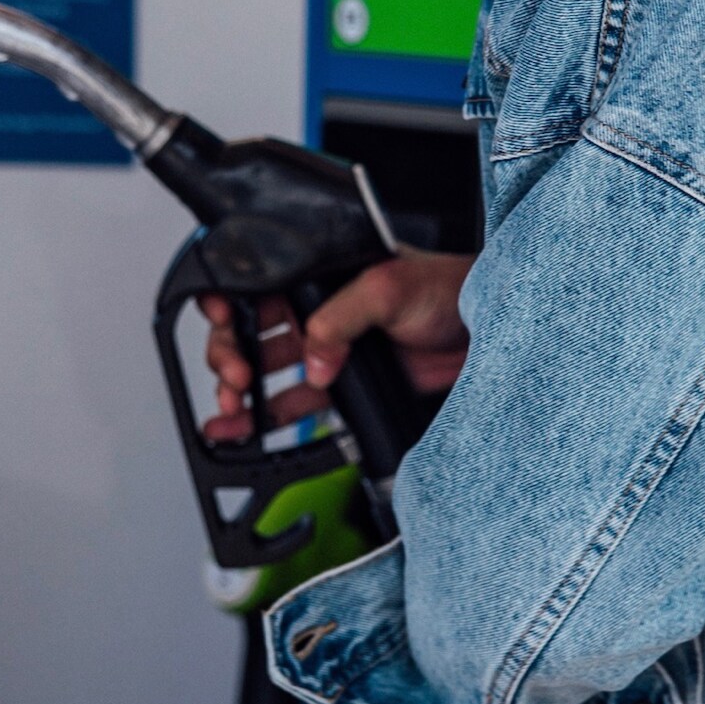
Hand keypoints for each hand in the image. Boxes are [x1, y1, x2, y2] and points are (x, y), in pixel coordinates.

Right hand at [200, 248, 473, 441]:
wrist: (484, 337)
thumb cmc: (447, 290)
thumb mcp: (390, 285)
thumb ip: (342, 314)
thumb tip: (312, 354)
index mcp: (320, 272)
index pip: (257, 282)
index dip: (228, 300)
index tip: (221, 320)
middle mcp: (317, 306)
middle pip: (248, 329)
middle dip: (229, 354)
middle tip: (237, 378)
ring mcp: (327, 347)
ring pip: (264, 369)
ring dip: (238, 392)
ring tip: (233, 412)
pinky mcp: (343, 384)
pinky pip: (293, 402)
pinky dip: (264, 419)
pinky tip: (243, 431)